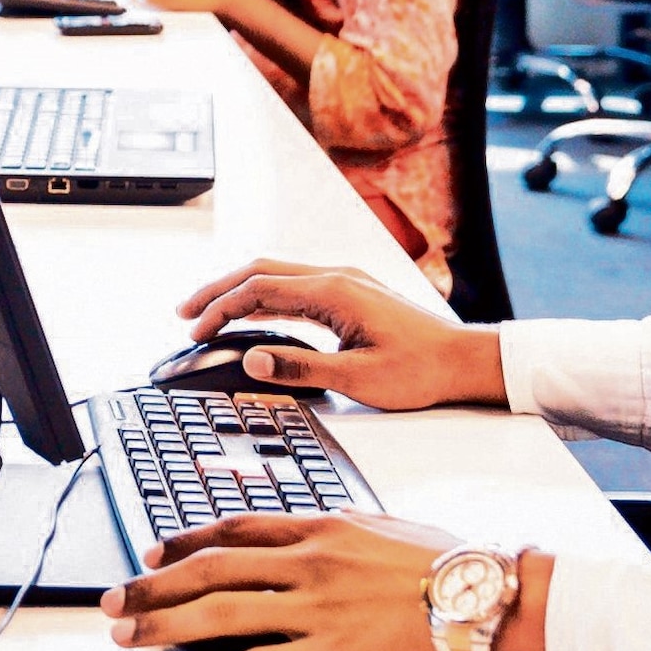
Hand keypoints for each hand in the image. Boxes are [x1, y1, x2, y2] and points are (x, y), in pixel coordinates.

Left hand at [103, 511, 458, 650]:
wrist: (484, 596)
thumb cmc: (447, 562)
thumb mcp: (385, 523)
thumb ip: (340, 524)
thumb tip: (314, 523)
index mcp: (319, 526)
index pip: (233, 528)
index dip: (184, 540)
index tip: (153, 551)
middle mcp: (305, 562)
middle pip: (208, 569)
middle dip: (152, 585)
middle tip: (114, 599)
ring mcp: (312, 608)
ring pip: (217, 614)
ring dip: (162, 626)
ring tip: (126, 638)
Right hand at [177, 260, 503, 408]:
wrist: (465, 361)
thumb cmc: (421, 371)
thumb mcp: (359, 378)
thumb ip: (301, 368)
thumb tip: (251, 361)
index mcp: (334, 292)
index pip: (260, 290)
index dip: (221, 308)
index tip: (195, 329)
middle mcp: (336, 278)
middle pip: (261, 272)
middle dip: (219, 290)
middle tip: (185, 313)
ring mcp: (345, 283)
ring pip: (278, 276)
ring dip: (240, 292)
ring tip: (209, 313)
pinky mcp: (352, 295)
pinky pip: (296, 287)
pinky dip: (266, 298)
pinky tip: (254, 315)